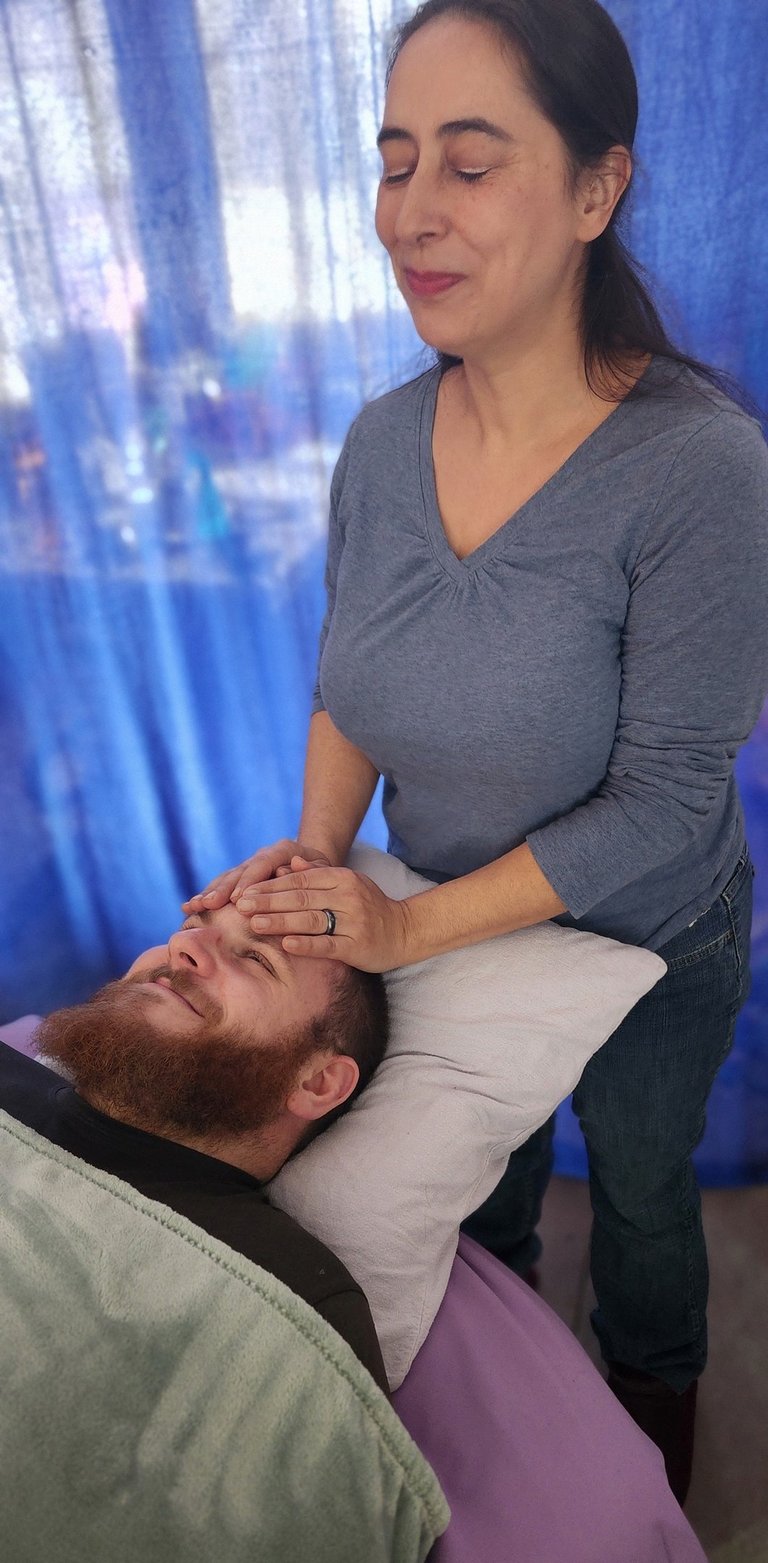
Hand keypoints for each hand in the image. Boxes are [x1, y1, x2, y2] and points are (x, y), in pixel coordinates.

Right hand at [182, 840, 332, 913]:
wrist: (314, 864)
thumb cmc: (323, 872)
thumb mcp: (325, 870)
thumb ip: (312, 869)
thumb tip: (294, 866)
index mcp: (283, 850)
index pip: (264, 864)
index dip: (249, 881)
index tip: (238, 899)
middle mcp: (261, 856)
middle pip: (239, 871)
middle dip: (223, 889)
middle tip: (209, 904)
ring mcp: (248, 867)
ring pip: (226, 878)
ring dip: (209, 893)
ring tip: (193, 907)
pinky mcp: (239, 878)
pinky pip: (221, 886)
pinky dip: (205, 896)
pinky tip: (188, 907)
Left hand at [236, 856, 411, 972]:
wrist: (404, 931)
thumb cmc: (368, 907)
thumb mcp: (346, 884)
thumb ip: (318, 873)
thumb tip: (289, 863)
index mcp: (343, 878)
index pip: (300, 880)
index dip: (270, 886)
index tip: (245, 892)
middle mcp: (348, 897)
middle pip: (301, 898)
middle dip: (268, 902)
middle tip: (241, 907)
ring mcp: (354, 922)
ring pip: (310, 920)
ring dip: (280, 921)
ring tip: (254, 924)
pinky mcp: (357, 946)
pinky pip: (327, 945)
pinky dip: (306, 944)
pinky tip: (286, 945)